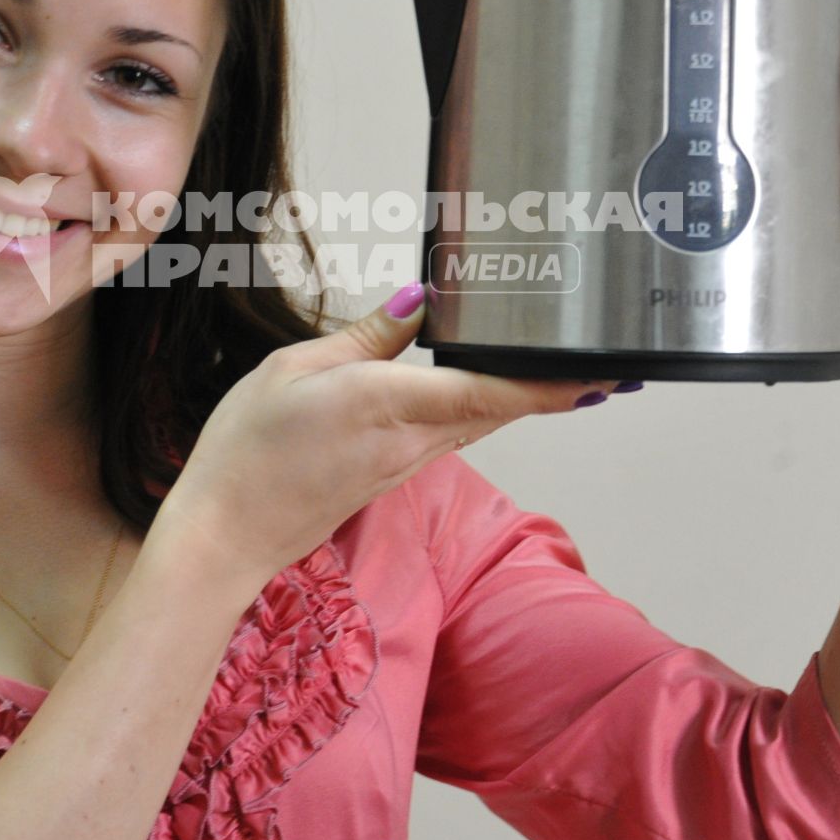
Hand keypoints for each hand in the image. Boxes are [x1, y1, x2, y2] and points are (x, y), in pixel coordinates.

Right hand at [151, 284, 623, 582]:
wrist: (224, 537)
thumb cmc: (246, 451)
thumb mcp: (292, 369)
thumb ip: (365, 337)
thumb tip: (418, 302)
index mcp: (390, 405)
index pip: (493, 390)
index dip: (556, 383)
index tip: (606, 372)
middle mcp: (412, 441)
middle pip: (504, 410)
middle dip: (562, 389)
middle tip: (614, 364)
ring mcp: (405, 465)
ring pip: (483, 424)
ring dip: (528, 399)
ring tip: (572, 371)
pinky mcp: (391, 476)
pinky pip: (452, 435)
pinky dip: (485, 410)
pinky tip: (489, 389)